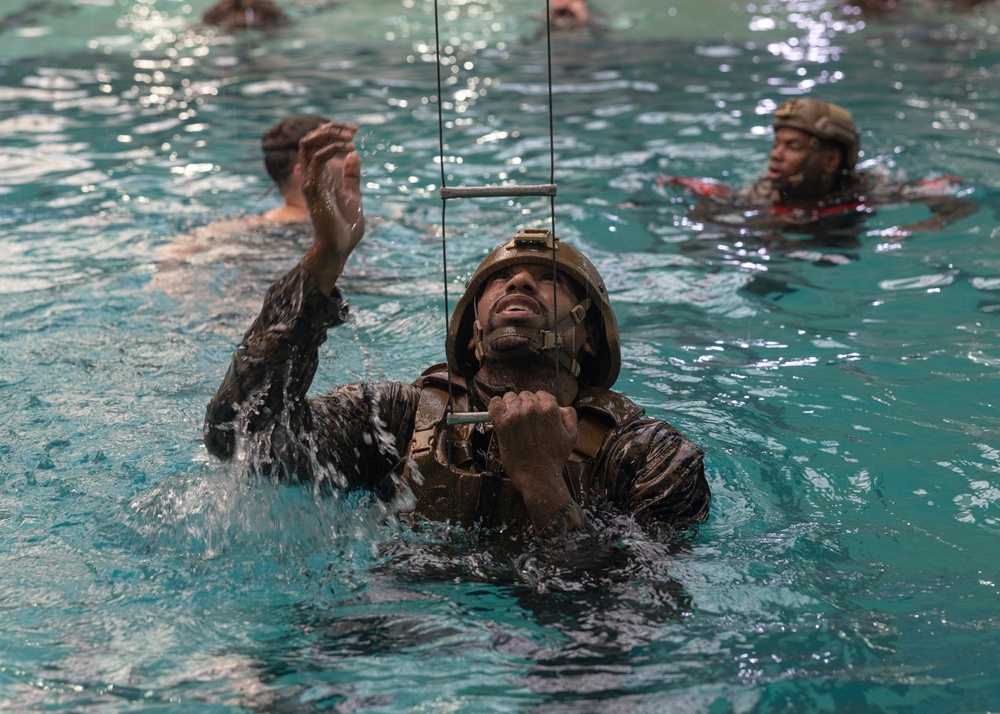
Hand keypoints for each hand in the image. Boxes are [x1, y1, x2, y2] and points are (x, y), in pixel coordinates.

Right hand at [299, 122, 364, 292]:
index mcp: (320, 175)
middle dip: (331, 128)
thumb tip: (355, 155)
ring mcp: (310, 181)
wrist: (340, 245)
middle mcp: (311, 175)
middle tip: (353, 129)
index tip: (354, 130)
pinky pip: (316, 160)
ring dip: (330, 135)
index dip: (333, 132)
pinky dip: (332, 150)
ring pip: (308, 144)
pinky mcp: (313, 188)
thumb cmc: (345, 225)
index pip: (317, 143)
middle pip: (309, 139)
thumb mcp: (353, 194)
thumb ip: (352, 176)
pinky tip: (349, 150)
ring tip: (351, 137)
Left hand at [488, 390, 576, 531]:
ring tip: (513, 421)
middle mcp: (533, 408)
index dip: (538, 404)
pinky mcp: (502, 424)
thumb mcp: (572, 436)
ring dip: (510, 407)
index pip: (541, 395)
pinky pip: (494, 404)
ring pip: (509, 398)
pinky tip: (499, 415)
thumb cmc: (554, 458)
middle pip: (524, 396)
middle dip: (524, 406)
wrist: (538, 477)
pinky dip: (495, 406)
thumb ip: (569, 416)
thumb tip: (561, 406)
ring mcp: (516, 415)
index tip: (535, 415)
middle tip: (524, 422)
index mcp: (550, 408)